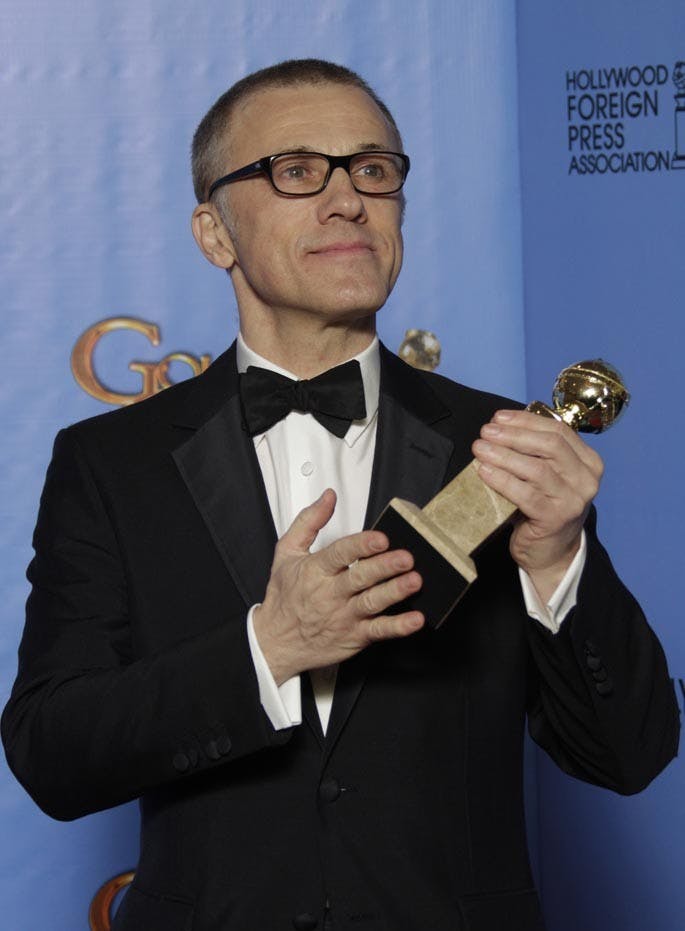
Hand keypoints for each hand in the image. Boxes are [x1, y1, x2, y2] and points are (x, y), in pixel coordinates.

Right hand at [253, 489, 423, 684]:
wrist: (275, 642)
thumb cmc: (283, 597)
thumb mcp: (286, 552)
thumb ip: (308, 521)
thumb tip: (328, 497)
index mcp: (316, 571)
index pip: (340, 554)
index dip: (361, 545)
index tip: (380, 538)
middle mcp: (331, 594)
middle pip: (361, 577)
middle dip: (385, 566)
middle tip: (406, 558)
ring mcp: (344, 616)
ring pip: (372, 602)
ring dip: (395, 592)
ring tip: (414, 582)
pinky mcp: (354, 636)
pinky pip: (378, 631)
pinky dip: (398, 627)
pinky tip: (414, 620)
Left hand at [472, 410, 602, 600]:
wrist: (551, 553)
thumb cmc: (544, 508)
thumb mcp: (548, 476)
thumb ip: (535, 452)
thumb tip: (500, 427)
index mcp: (588, 462)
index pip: (558, 431)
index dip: (526, 421)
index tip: (498, 418)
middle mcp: (586, 479)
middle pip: (549, 445)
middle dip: (514, 435)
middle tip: (486, 432)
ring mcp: (573, 500)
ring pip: (536, 468)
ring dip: (503, 455)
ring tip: (479, 449)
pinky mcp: (555, 519)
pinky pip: (525, 494)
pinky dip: (502, 480)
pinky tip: (484, 471)